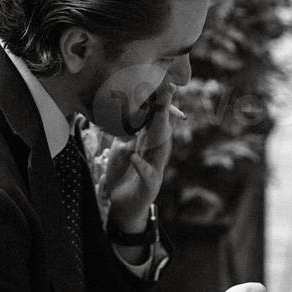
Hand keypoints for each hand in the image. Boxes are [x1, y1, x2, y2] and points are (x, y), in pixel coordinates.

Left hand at [103, 83, 176, 231]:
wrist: (124, 208)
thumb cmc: (123, 177)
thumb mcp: (122, 151)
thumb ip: (126, 133)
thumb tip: (122, 111)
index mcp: (150, 145)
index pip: (156, 121)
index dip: (160, 103)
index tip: (164, 83)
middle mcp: (156, 155)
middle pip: (163, 130)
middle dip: (165, 111)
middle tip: (169, 91)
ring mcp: (156, 170)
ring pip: (161, 149)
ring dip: (160, 134)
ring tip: (162, 118)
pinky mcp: (150, 186)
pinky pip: (146, 173)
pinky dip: (141, 165)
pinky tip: (136, 157)